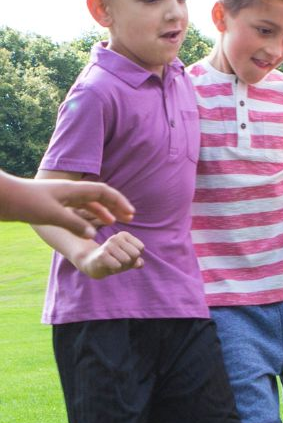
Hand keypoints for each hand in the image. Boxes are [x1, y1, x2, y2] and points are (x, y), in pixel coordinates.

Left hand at [1, 175, 133, 236]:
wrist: (5, 198)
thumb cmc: (27, 203)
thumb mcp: (52, 215)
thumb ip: (74, 224)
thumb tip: (93, 234)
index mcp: (72, 189)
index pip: (103, 192)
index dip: (119, 202)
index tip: (130, 213)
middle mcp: (69, 190)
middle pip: (99, 195)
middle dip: (115, 205)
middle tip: (129, 217)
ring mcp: (61, 197)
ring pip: (88, 202)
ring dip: (103, 211)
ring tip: (114, 222)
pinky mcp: (53, 204)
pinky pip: (77, 208)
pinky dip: (87, 216)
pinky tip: (89, 226)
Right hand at [78, 230, 144, 278]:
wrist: (91, 264)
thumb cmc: (112, 261)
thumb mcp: (127, 261)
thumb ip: (136, 261)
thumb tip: (140, 264)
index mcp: (124, 235)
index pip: (140, 248)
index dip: (135, 257)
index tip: (124, 256)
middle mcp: (116, 237)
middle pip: (135, 254)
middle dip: (129, 262)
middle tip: (118, 262)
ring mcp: (108, 245)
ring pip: (127, 260)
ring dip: (121, 267)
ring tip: (112, 264)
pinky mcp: (102, 255)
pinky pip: (118, 265)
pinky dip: (115, 269)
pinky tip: (107, 267)